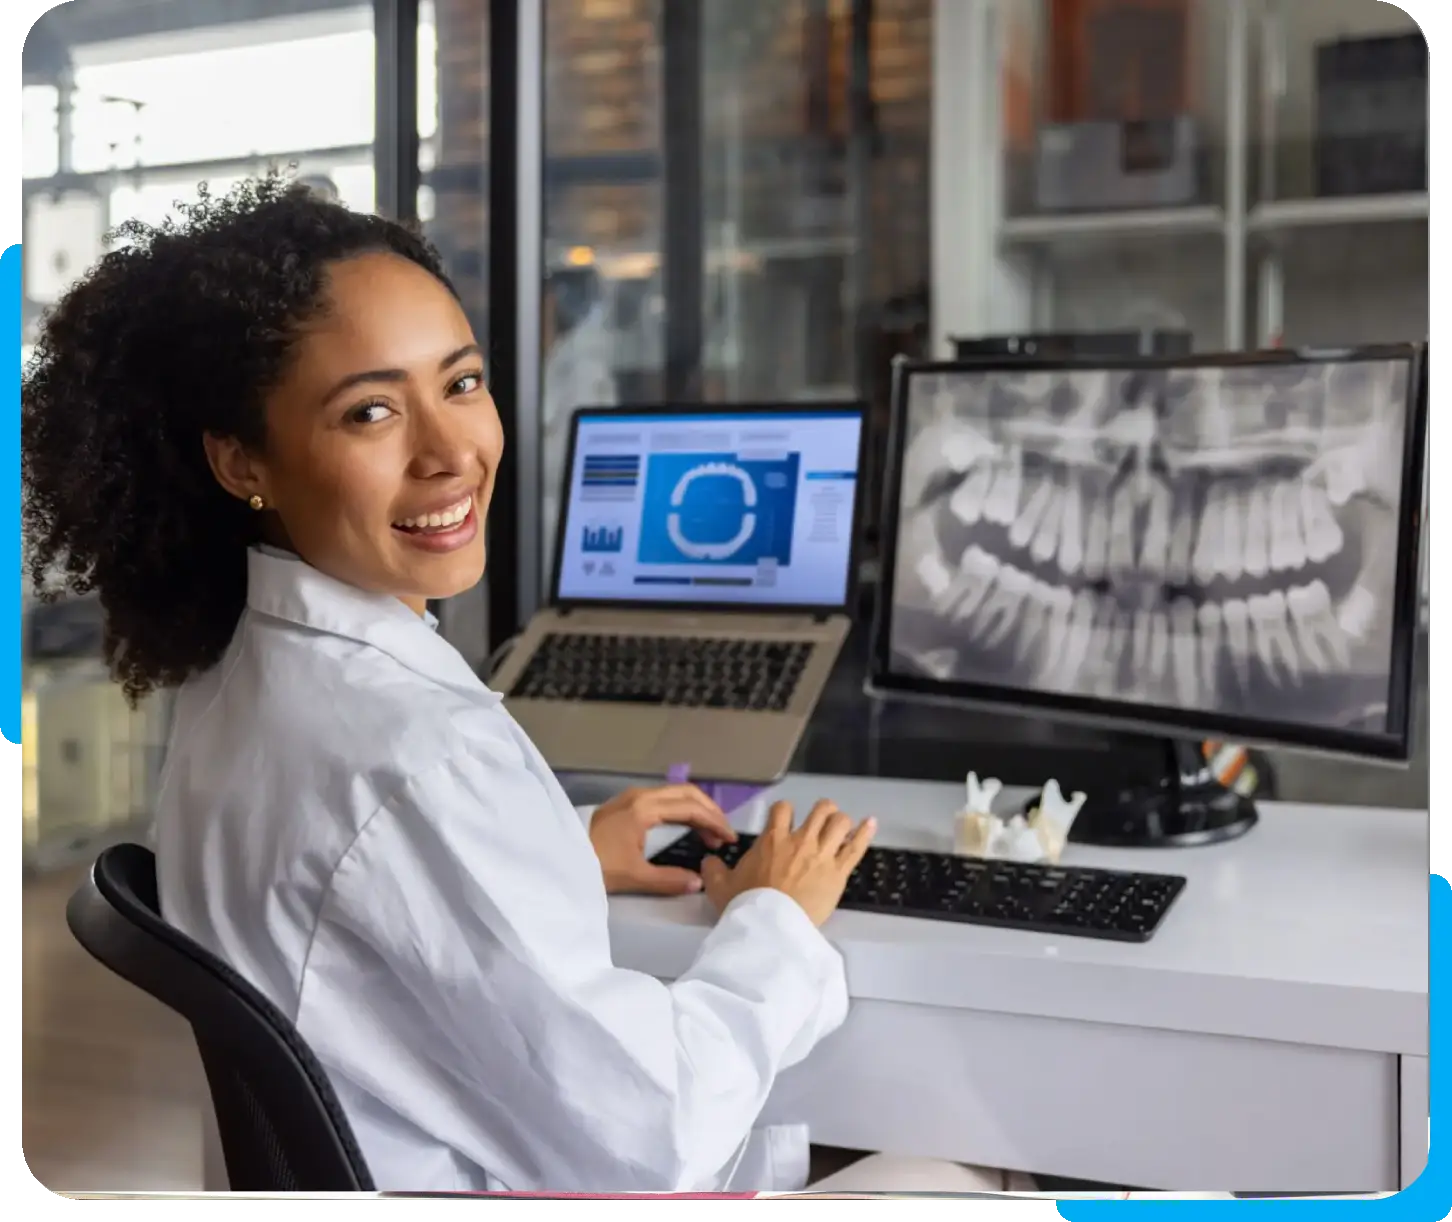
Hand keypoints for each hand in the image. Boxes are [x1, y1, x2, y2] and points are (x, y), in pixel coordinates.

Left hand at [589, 785, 736, 895]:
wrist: (562, 857)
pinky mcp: (626, 803)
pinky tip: (686, 826)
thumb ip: (670, 880)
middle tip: (723, 834)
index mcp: (645, 808)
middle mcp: (641, 795)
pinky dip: (681, 809)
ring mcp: (632, 796)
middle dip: (709, 811)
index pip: (690, 808)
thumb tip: (699, 882)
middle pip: (686, 793)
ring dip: (696, 809)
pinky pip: (663, 798)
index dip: (714, 822)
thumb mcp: (634, 876)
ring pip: (675, 793)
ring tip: (709, 833)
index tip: (729, 839)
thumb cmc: (597, 865)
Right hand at [700, 800, 875, 926]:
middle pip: (819, 810)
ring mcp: (822, 855)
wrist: (771, 927)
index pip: (782, 809)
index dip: (785, 811)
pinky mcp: (838, 872)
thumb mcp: (721, 888)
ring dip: (841, 821)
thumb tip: (707, 862)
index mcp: (773, 840)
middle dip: (822, 811)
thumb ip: (713, 871)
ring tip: (840, 825)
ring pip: (839, 822)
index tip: (786, 819)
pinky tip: (870, 823)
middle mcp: (800, 841)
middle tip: (820, 820)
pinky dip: (864, 833)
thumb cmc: (748, 906)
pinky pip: (856, 847)